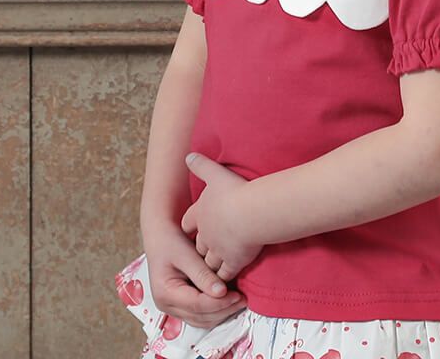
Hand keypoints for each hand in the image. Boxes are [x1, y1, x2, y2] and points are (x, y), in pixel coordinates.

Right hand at [142, 221, 247, 328]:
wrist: (160, 237)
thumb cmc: (170, 241)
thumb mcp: (186, 254)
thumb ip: (202, 274)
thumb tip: (221, 292)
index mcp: (165, 293)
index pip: (197, 305)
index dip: (219, 303)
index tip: (237, 295)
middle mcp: (167, 305)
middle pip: (200, 316)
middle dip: (223, 310)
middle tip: (242, 299)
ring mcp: (172, 307)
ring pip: (201, 320)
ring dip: (221, 314)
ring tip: (238, 301)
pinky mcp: (180, 305)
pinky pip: (199, 315)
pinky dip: (214, 311)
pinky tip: (227, 301)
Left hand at [181, 153, 263, 281]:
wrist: (251, 213)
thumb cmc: (235, 191)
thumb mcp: (215, 173)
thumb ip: (201, 165)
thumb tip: (188, 155)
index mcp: (201, 214)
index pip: (189, 222)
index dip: (191, 225)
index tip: (192, 229)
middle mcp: (206, 234)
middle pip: (199, 246)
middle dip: (201, 249)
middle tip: (203, 252)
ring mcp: (219, 251)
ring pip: (209, 262)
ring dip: (211, 266)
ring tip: (213, 271)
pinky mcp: (233, 262)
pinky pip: (225, 275)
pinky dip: (224, 279)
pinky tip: (226, 283)